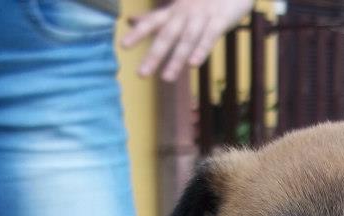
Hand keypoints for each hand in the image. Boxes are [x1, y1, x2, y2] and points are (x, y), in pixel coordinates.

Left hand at [120, 0, 253, 80]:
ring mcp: (202, 17)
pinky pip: (209, 37)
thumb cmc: (202, 0)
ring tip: (166, 79)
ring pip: (187, 39)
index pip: (152, 22)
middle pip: (167, 35)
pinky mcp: (220, 20)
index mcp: (174, 12)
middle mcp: (185, 14)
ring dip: (176, 59)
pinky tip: (193, 65)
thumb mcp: (176, 7)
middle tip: (141, 74)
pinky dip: (201, 50)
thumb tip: (131, 20)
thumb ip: (155, 17)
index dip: (138, 33)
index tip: (123, 46)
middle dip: (154, 55)